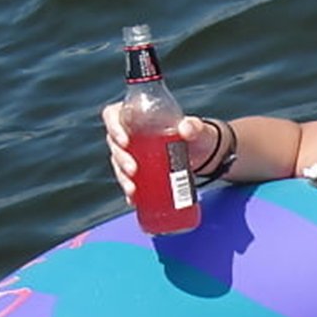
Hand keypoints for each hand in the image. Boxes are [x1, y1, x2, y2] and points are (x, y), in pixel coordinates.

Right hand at [101, 106, 216, 202]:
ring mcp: (132, 154)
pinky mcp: (139, 172)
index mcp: (136, 116)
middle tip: (133, 170)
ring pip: (118, 164)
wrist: (203, 153)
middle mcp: (129, 134)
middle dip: (120, 159)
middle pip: (114, 144)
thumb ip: (194, 126)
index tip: (125, 141)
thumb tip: (185, 129)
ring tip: (133, 190)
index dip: (113, 127)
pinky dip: (130, 192)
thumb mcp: (197, 129)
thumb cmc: (195, 134)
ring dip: (122, 177)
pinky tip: (133, 200)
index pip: (113, 116)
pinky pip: (128, 181)